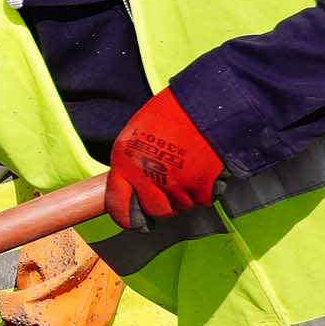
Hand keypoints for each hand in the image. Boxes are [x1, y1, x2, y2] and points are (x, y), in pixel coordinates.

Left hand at [103, 89, 222, 233]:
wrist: (205, 103)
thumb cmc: (170, 113)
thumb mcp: (137, 134)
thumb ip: (133, 162)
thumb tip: (134, 183)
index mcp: (124, 162)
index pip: (117, 204)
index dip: (127, 217)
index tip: (135, 222)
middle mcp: (146, 176)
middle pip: (155, 210)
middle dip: (165, 205)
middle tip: (174, 191)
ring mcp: (174, 182)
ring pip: (182, 206)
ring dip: (188, 195)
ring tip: (192, 170)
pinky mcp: (200, 184)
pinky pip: (204, 199)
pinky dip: (208, 190)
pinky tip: (207, 170)